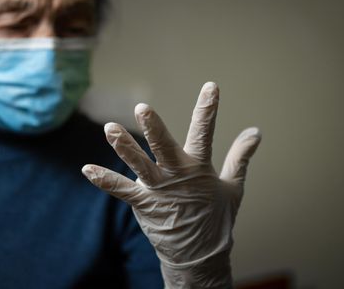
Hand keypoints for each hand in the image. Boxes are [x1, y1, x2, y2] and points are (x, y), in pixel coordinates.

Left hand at [82, 82, 260, 287]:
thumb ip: (240, 156)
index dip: (208, 109)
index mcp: (199, 168)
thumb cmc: (217, 217)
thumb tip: (256, 131)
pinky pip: (121, 190)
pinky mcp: (143, 204)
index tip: (212, 87)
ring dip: (124, 147)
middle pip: (164, 148)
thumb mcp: (233, 185)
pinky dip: (104, 180)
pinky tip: (87, 169)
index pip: (205, 133)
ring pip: (139, 165)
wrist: (201, 255)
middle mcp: (177, 176)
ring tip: (109, 129)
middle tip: (142, 108)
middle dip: (154, 128)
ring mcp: (158, 190)